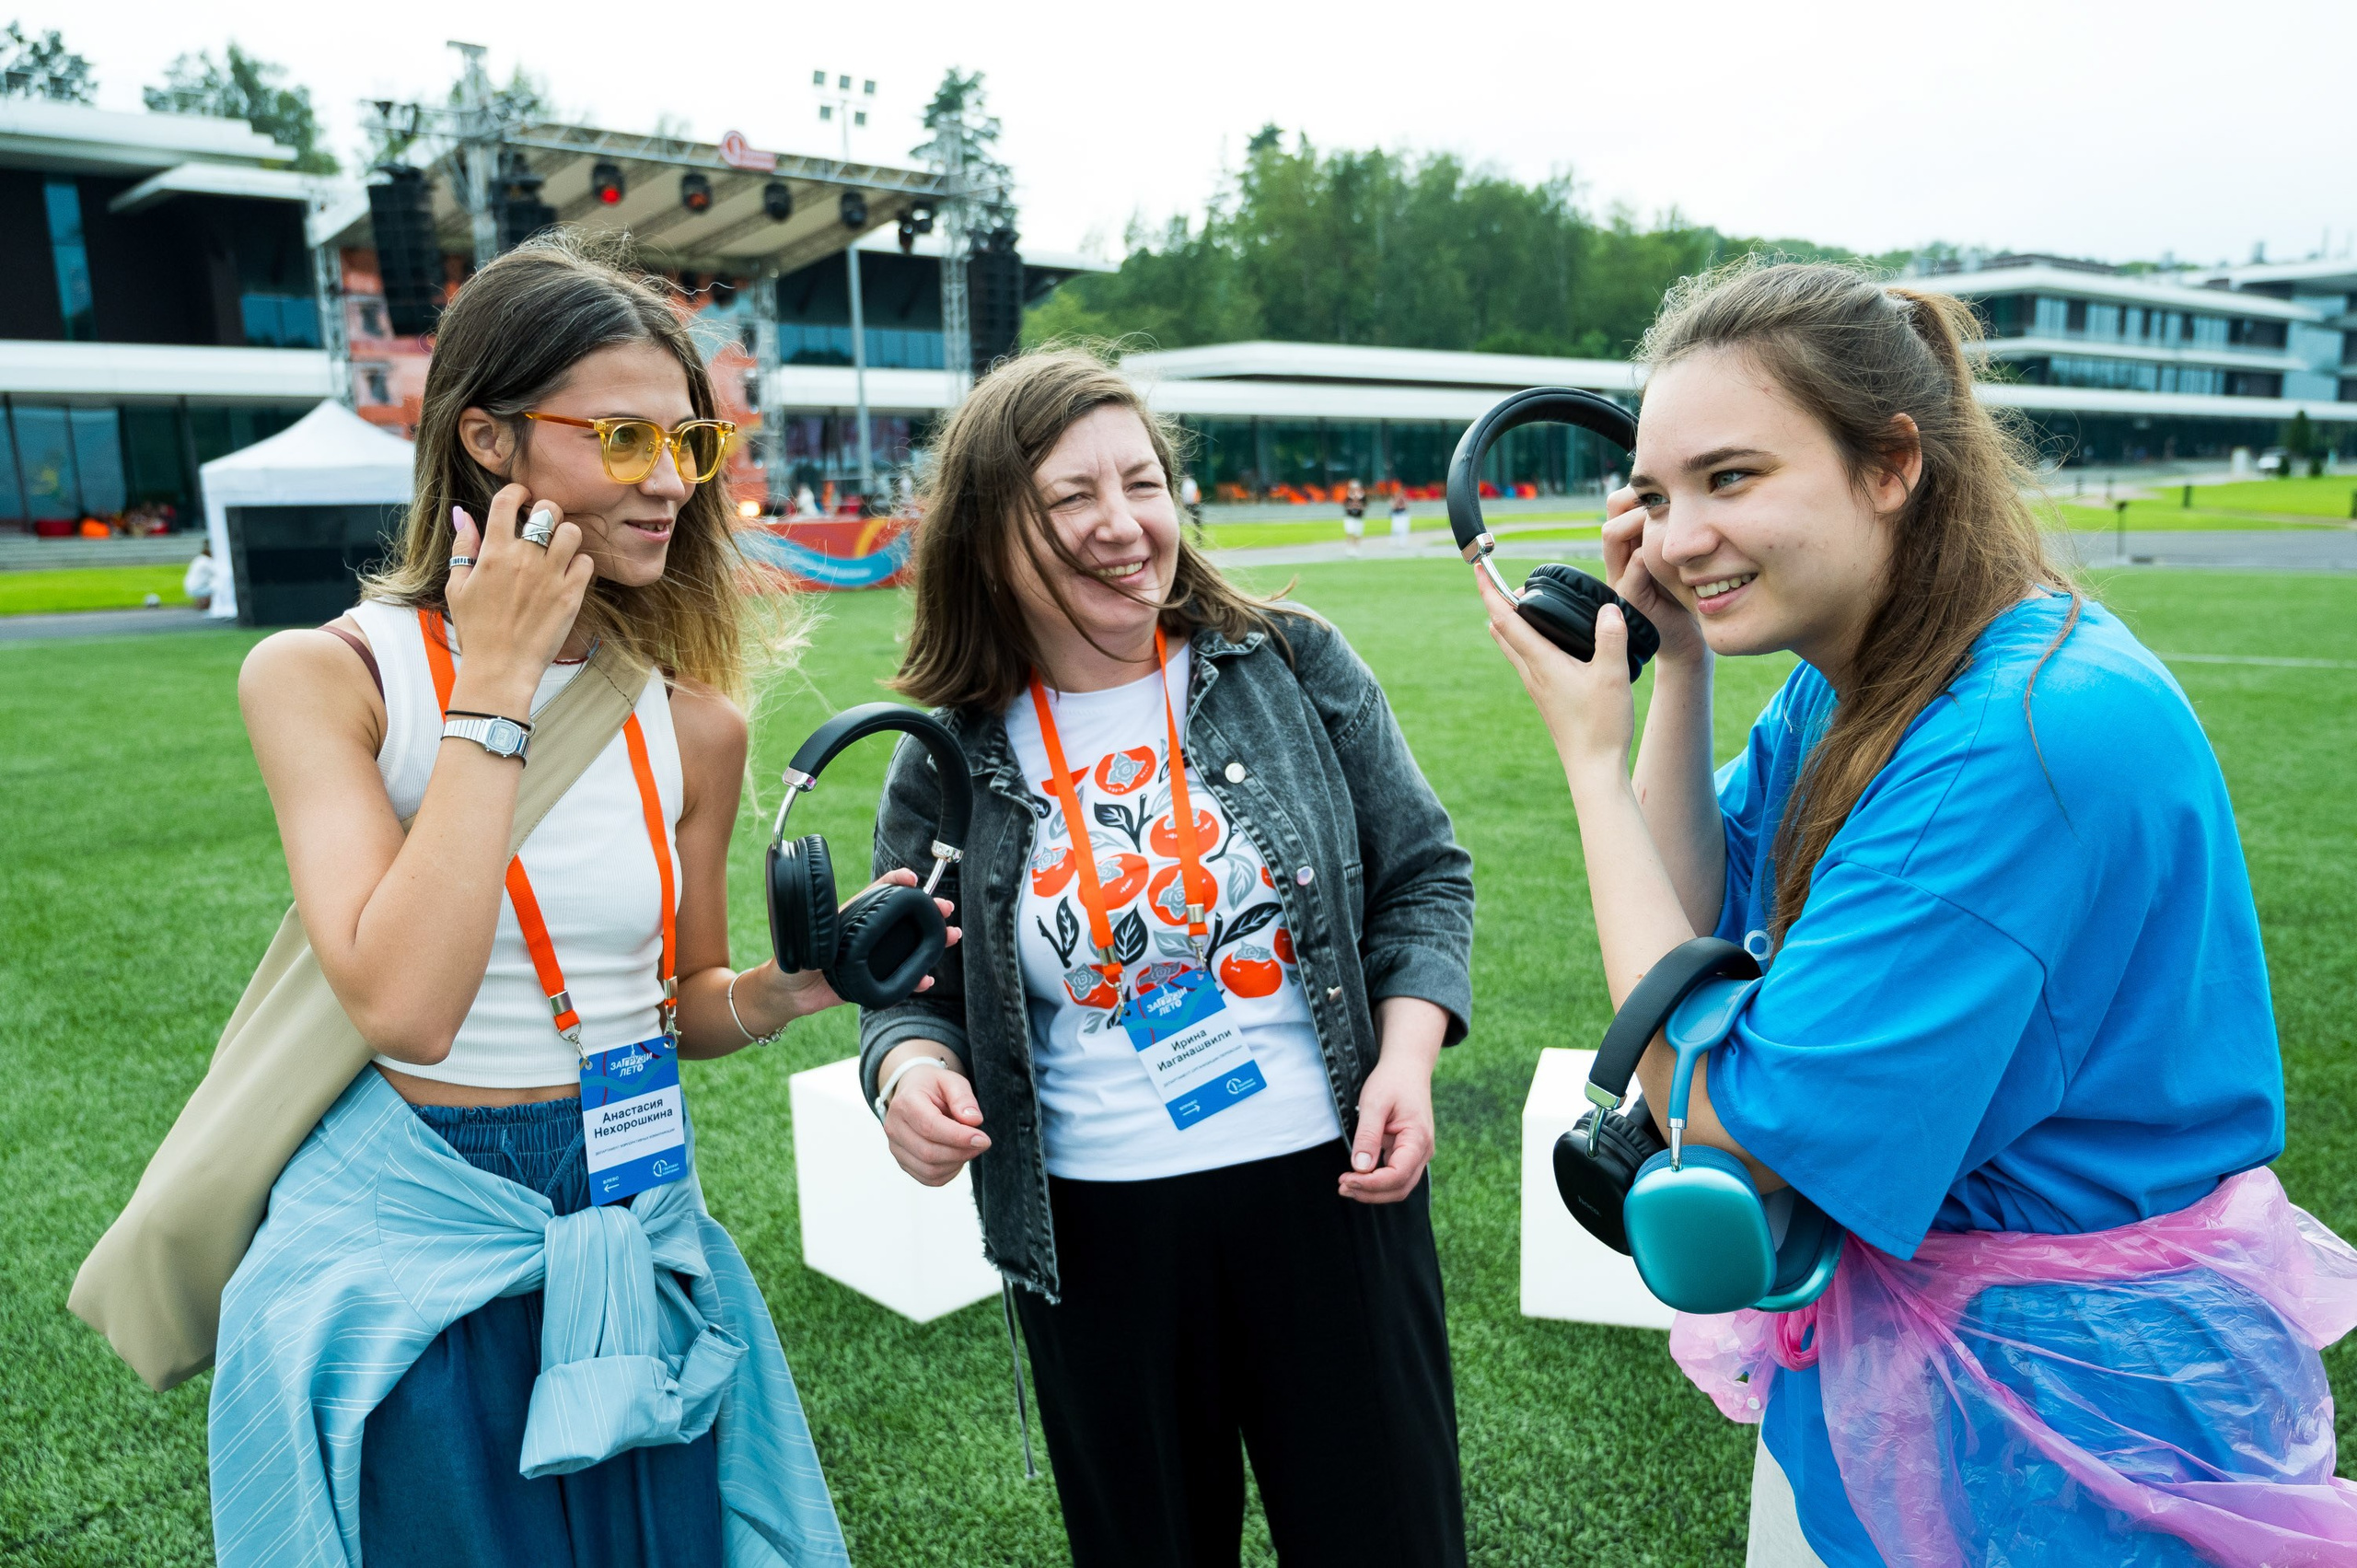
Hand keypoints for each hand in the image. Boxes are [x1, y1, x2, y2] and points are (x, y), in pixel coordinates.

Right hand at [444, 485, 593, 712]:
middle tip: (544, 524)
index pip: (507, 500)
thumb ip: (463, 548)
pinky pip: (587, 562)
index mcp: (494, 552)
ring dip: (567, 535)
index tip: (522, 496)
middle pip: (548, 510)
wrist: (501, 668)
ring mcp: (550, 576)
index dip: (517, 490)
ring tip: (559, 548)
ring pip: (572, 532)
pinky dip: (580, 563)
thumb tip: (463, 515)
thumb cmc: (475, 629)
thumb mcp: (457, 587)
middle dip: (547, 511)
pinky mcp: (571, 595)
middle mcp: (524, 559)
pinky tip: (569, 573)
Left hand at [748, 868, 961, 1020]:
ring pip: (908, 947)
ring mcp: (872, 959)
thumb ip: (818, 936)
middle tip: (946, 908)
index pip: (877, 893)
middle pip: (902, 919)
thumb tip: (833, 931)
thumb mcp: (804, 942)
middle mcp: (865, 936)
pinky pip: (899, 980)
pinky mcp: (872, 982)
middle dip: (927, 911)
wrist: (787, 995)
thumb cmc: (790, 962)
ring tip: (952, 937)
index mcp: (851, 918)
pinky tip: (927, 979)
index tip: (914, 879)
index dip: (896, 882)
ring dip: (931, 942)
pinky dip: (915, 980)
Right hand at [879, 1045, 989, 1184]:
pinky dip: (949, 1173)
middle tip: (982, 1143)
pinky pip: (928, 1178)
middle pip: (928, 1152)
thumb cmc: (934, 1087)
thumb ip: (963, 1098)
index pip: (930, 1127)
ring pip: (929, 1170)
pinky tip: (958, 1157)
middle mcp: (895, 1127)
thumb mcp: (952, 1081)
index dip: (959, 1137)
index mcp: (905, 1103)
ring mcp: (896, 1148)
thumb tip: (973, 1120)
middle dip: (961, 1152)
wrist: (913, 1092)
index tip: (983, 1139)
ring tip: (970, 1147)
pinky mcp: (903, 1162)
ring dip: (956, 1163)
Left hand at [1341, 1050, 1436, 1203]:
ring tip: (1346, 1185)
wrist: (1407, 1068)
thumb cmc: (1392, 1081)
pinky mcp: (1409, 1153)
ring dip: (1373, 1191)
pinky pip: (1395, 1176)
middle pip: (1400, 1188)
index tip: (1346, 1179)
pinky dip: (1377, 1182)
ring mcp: (1418, 1154)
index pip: (1397, 1175)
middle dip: (1370, 1193)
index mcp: (1418, 1139)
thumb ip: (1368, 1136)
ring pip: (1398, 1186)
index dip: (1371, 1184)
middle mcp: (1423, 1151)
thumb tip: (1360, 1167)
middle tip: (1342, 1187)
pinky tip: (1357, 1177)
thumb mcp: (1374, 1103)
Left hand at [1479, 561, 1636, 780]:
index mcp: (1541, 662)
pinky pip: (1526, 660)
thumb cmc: (1601, 725)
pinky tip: (1545, 640)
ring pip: (1511, 646)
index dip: (1489, 591)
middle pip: (1501, 631)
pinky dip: (1525, 639)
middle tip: (1504, 580)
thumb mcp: (1612, 676)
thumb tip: (1607, 609)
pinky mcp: (1545, 696)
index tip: (1478, 569)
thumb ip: (1611, 638)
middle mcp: (1531, 672)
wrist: (1593, 768)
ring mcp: (1535, 686)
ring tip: (1523, 602)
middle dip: (1498, 602)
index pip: (1505, 619)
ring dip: (1510, 621)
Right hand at [1601, 487, 1704, 665]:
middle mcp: (1621, 557)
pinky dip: (1649, 556)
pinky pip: (1632, 569)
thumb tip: (1699, 489)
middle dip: (1639, 498)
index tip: (1672, 489)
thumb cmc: (1691, 592)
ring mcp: (1621, 577)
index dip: (1642, 488)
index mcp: (1632, 543)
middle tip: (1670, 500)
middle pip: (1613, 510)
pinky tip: (1671, 553)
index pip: (1620, 501)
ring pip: (1612, 533)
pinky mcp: (1631, 599)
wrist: (1689, 637)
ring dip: (1640, 522)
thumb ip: (1680, 527)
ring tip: (1668, 522)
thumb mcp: (1685, 553)